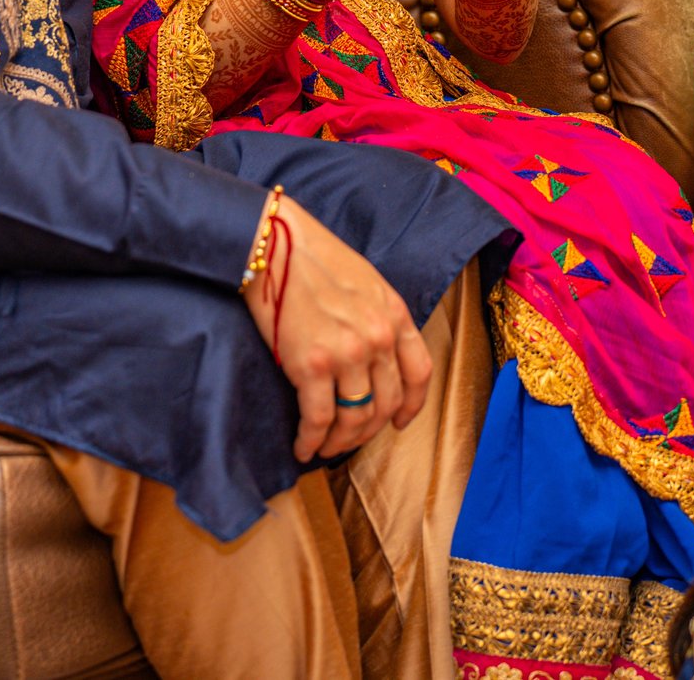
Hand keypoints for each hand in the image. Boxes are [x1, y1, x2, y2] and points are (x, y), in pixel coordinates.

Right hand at [242, 199, 432, 461]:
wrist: (274, 245)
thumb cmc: (313, 259)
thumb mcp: (366, 282)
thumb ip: (378, 318)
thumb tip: (374, 357)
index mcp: (395, 315)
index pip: (419, 374)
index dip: (410, 407)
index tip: (397, 423)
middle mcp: (379, 338)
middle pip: (385, 404)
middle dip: (367, 430)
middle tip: (348, 438)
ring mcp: (348, 353)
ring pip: (355, 419)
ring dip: (339, 442)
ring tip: (324, 448)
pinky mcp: (312, 366)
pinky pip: (318, 419)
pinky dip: (310, 440)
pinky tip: (302, 446)